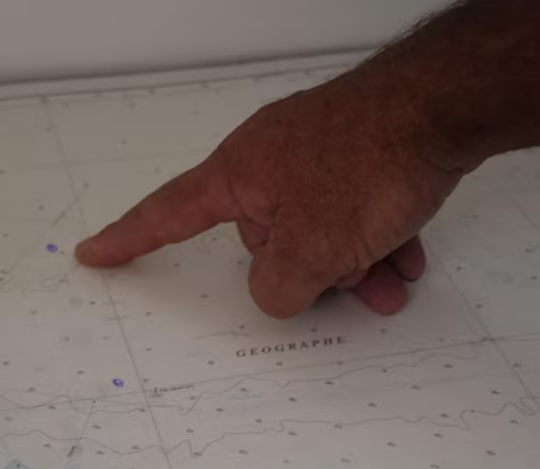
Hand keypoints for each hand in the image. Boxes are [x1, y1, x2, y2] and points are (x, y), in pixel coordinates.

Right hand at [75, 74, 466, 317]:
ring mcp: (315, 155)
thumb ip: (276, 288)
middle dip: (307, 273)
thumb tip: (274, 291)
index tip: (94, 252)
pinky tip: (405, 257)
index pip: (168, 215)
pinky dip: (373, 240)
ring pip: (317, 231)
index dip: (129, 240)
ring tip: (387, 283)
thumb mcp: (312, 250)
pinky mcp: (358, 154)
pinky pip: (350, 212)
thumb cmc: (369, 168)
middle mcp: (269, 161)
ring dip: (350, 266)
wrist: (445, 105)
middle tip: (346, 282)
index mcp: (238, 175)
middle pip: (264, 240)